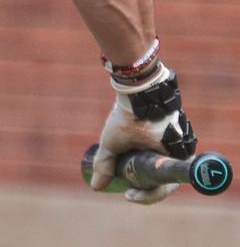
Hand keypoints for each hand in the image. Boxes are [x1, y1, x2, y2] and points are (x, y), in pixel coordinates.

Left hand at [92, 64, 196, 203]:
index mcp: (176, 156)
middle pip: (163, 177)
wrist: (137, 83)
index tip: (127, 195)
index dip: (147, 196)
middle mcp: (183, 149)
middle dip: (143, 184)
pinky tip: (131, 152)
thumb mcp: (113, 141)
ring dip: (144, 168)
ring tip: (125, 168)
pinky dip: (146, 155)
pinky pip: (161, 149)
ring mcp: (178, 138)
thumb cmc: (129, 115)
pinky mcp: (171, 128)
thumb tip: (96, 187)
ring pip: (161, 162)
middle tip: (125, 187)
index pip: (165, 187)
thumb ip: (105, 164)